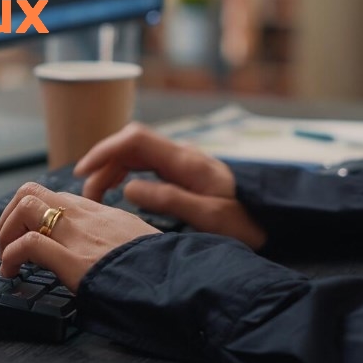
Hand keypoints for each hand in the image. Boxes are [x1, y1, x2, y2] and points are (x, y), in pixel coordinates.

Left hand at [0, 182, 160, 291]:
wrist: (182, 282)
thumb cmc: (166, 268)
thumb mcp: (140, 242)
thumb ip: (118, 237)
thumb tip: (107, 247)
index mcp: (103, 213)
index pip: (56, 196)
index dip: (33, 212)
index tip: (27, 232)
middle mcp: (88, 217)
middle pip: (31, 191)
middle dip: (9, 215)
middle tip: (7, 242)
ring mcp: (80, 236)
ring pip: (26, 206)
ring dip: (6, 232)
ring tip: (6, 259)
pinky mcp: (75, 261)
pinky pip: (29, 244)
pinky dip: (11, 256)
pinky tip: (11, 272)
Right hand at [74, 123, 266, 249]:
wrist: (278, 221)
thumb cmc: (248, 222)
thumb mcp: (209, 217)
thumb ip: (168, 200)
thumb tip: (127, 188)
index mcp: (186, 160)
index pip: (134, 140)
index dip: (104, 151)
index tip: (83, 172)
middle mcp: (182, 155)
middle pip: (130, 145)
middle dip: (103, 164)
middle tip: (88, 195)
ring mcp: (183, 162)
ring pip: (135, 154)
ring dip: (112, 170)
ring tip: (98, 197)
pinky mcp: (184, 172)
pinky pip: (145, 165)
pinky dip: (125, 174)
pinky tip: (119, 191)